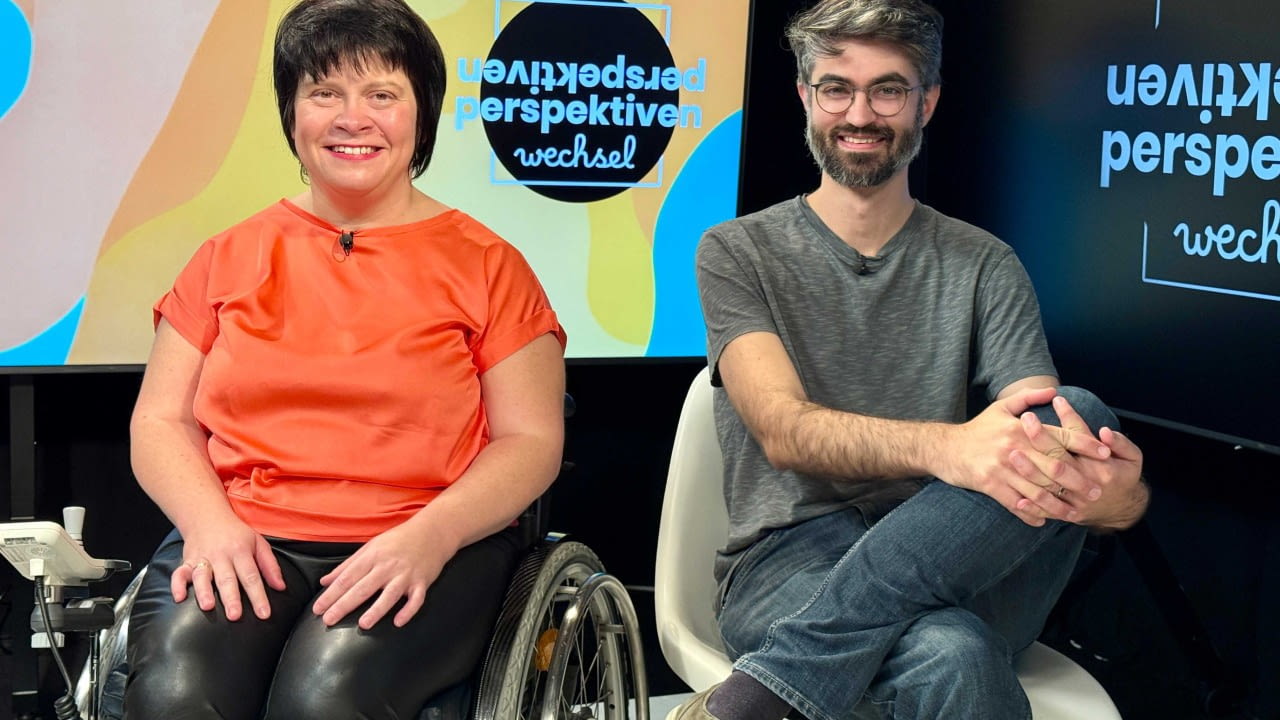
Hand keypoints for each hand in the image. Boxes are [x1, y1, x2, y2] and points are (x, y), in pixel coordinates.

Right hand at [171, 515, 285, 620]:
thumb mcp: (258, 543)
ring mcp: (203, 558)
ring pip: (202, 576)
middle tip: (235, 616)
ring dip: (204, 591)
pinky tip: (179, 597)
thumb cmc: (236, 534)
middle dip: (231, 598)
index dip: (258, 596)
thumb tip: (281, 587)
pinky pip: (179, 572)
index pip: (252, 576)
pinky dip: (177, 584)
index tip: (264, 614)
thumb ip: (270, 566)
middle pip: (227, 578)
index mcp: (241, 551)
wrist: (207, 515)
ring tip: (208, 607)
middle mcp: (221, 555)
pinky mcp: (187, 560)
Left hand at [312, 520, 452, 628]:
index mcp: (372, 557)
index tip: (317, 609)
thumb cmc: (398, 540)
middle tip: (328, 620)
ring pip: (390, 594)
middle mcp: (387, 566)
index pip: (347, 578)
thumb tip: (325, 582)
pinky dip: (408, 610)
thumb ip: (347, 566)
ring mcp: (406, 575)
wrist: (432, 531)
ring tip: (363, 625)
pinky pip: (416, 599)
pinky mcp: (422, 582)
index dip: (331, 594)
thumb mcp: (370, 547)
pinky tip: (398, 622)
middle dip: (344, 604)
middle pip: (363, 588)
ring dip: (377, 610)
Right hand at [938, 388, 1108, 525]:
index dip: (1085, 445)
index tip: (1105, 454)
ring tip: (1074, 513)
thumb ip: (1028, 398)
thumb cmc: (977, 429)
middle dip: (1078, 480)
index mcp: (1020, 429)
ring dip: (1058, 504)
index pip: (1059, 436)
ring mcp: (1001, 468)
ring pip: (1037, 490)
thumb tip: (1054, 390)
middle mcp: (1013, 448)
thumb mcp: (1001, 408)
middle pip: (1053, 466)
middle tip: (1096, 491)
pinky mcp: (989, 484)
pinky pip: (1015, 503)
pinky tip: (1043, 521)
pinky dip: (1030, 514)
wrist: (944, 447)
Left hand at [1012, 401, 1147, 528]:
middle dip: (1041, 440)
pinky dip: (1032, 506)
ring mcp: (1076, 501)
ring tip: (1012, 453)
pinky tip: (1016, 497)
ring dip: (1030, 470)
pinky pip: (1046, 511)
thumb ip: (1121, 443)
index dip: (1069, 418)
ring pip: (1049, 486)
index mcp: (1103, 467)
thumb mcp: (1133, 458)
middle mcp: (1087, 484)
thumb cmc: (1124, 476)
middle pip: (1059, 460)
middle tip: (1025, 420)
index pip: (1081, 438)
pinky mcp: (1067, 514)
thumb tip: (1104, 431)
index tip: (1056, 400)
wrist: (1123, 509)